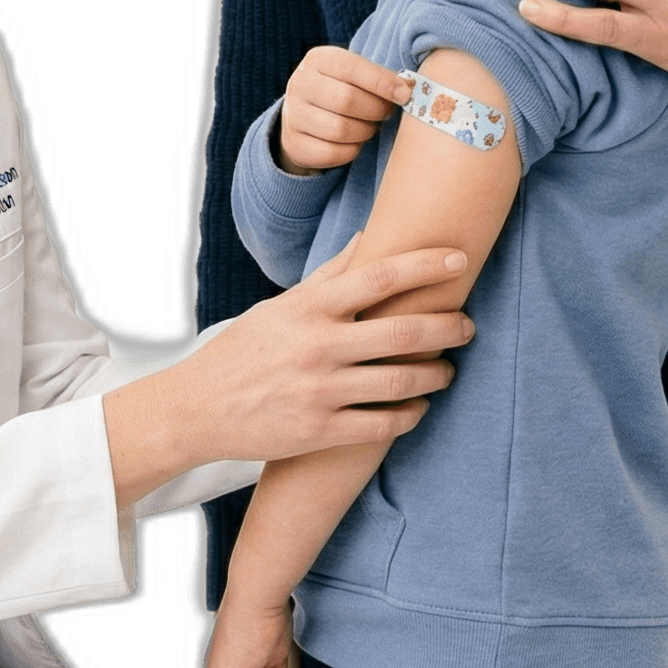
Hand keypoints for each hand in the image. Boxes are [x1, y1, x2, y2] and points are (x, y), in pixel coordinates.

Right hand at [102, 239, 473, 501]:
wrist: (199, 409)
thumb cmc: (246, 351)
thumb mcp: (281, 306)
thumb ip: (329, 275)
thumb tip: (369, 236)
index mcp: (309, 308)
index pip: (378, 276)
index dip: (424, 265)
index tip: (458, 259)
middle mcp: (317, 346)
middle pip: (402, 331)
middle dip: (447, 326)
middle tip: (469, 325)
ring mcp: (319, 391)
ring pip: (400, 380)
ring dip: (436, 374)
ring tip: (448, 369)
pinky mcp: (320, 432)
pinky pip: (382, 424)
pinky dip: (410, 414)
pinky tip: (420, 407)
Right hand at [274, 46, 409, 171]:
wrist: (306, 115)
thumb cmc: (343, 89)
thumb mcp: (356, 74)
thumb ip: (380, 77)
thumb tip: (409, 89)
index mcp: (318, 60)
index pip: (352, 68)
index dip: (382, 82)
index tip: (405, 94)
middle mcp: (300, 84)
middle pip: (346, 100)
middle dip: (375, 110)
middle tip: (386, 113)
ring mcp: (293, 115)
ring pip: (339, 129)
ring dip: (365, 131)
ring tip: (370, 126)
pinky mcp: (294, 144)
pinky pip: (332, 153)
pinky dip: (352, 150)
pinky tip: (354, 141)